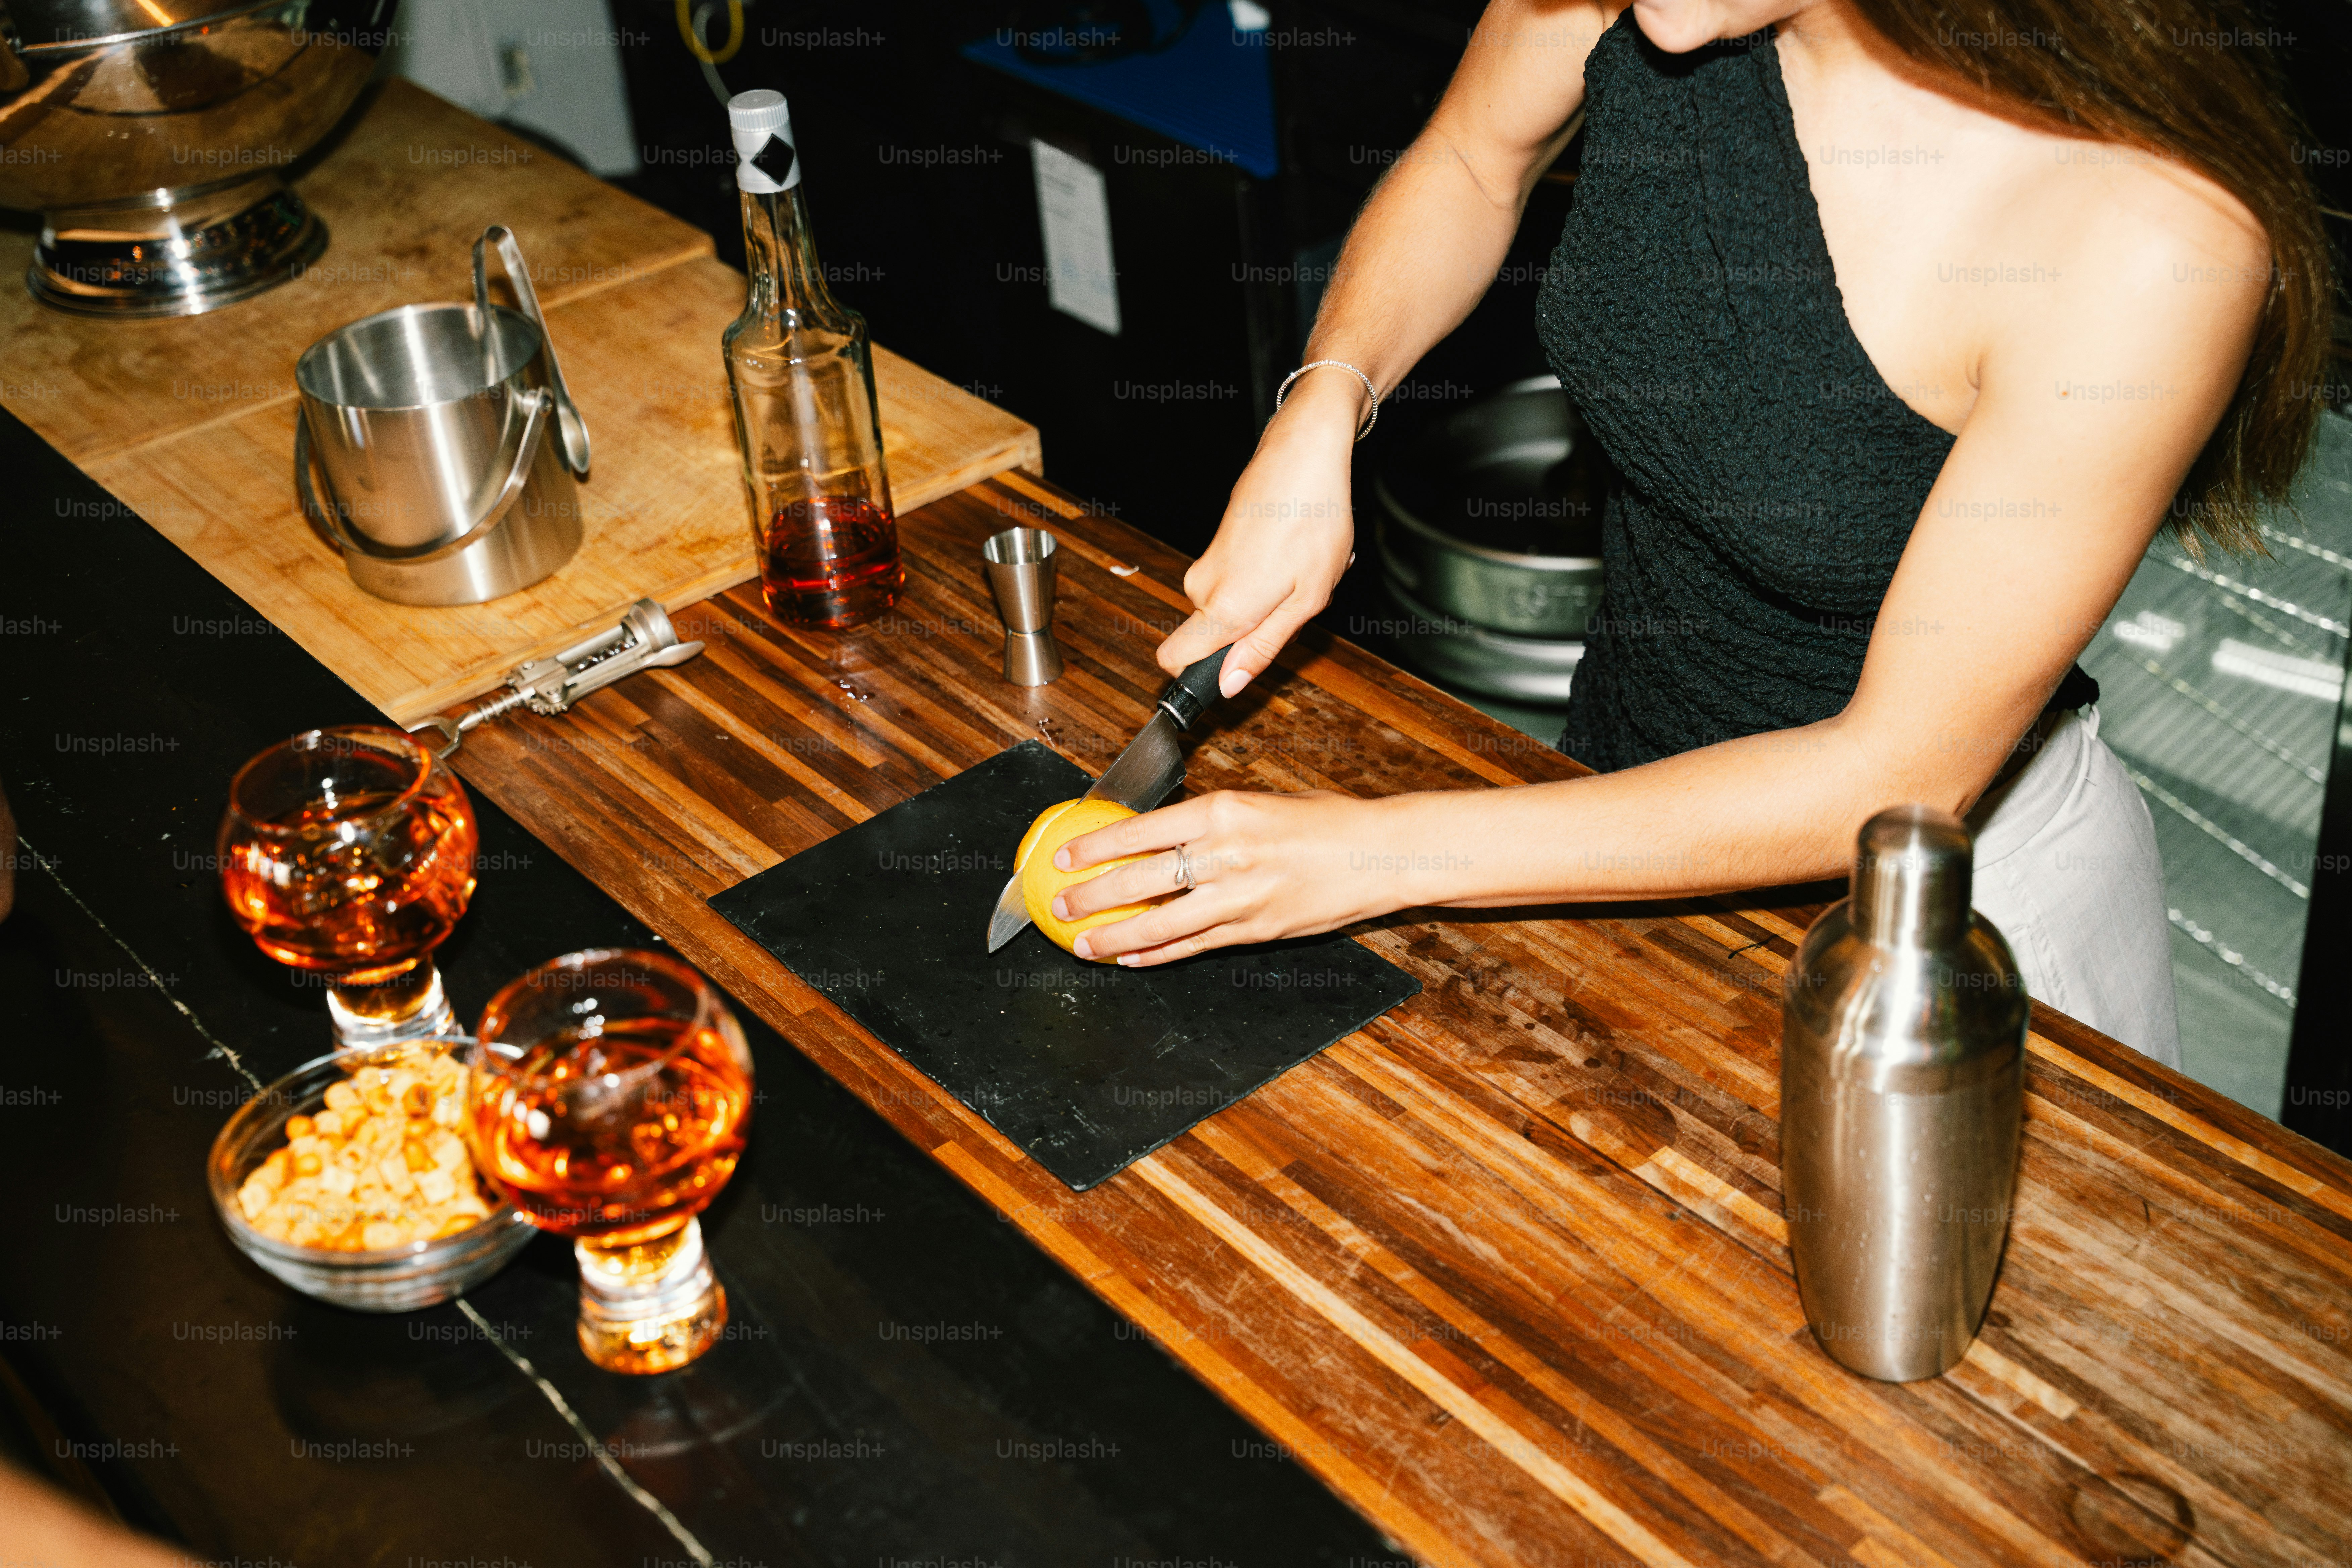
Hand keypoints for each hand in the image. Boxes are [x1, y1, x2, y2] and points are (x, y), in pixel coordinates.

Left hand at [1050, 789, 1418, 965]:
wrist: (1378, 853)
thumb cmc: (1323, 822)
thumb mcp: (1258, 802)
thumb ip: (1208, 820)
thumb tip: (1155, 834)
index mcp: (1222, 811)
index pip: (1140, 830)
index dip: (1095, 846)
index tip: (1064, 855)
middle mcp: (1226, 854)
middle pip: (1140, 881)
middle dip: (1091, 896)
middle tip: (1058, 903)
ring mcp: (1240, 898)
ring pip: (1160, 924)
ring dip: (1115, 937)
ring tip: (1083, 944)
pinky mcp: (1255, 930)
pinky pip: (1194, 947)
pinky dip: (1159, 955)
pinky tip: (1132, 959)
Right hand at [1157, 371, 1362, 695]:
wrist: (1305, 454)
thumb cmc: (1313, 521)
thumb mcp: (1306, 600)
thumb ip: (1262, 647)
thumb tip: (1229, 685)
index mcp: (1224, 607)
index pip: (1172, 658)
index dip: (1197, 674)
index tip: (1229, 669)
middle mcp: (1203, 585)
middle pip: (1213, 634)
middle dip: (1254, 628)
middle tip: (1295, 598)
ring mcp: (1207, 561)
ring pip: (1230, 604)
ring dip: (1267, 597)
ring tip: (1300, 568)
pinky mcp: (1217, 543)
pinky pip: (1237, 577)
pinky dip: (1267, 572)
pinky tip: (1295, 547)